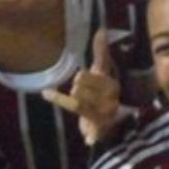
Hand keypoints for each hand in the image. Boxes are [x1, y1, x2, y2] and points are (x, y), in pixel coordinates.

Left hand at [40, 28, 123, 146]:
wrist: (109, 123)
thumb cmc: (102, 94)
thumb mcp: (101, 73)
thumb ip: (101, 52)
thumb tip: (100, 29)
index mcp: (112, 85)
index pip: (95, 77)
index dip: (86, 78)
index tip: (77, 78)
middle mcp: (110, 101)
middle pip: (85, 92)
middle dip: (78, 91)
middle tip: (75, 89)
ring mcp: (105, 117)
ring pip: (80, 106)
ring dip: (67, 101)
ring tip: (56, 96)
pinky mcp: (98, 132)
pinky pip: (89, 131)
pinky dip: (90, 136)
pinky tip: (88, 140)